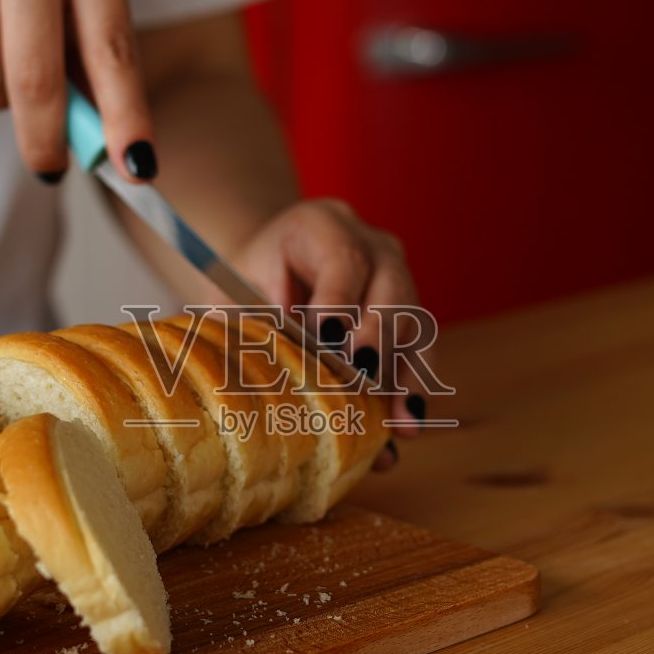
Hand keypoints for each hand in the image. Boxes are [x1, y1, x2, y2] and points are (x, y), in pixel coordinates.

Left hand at [235, 199, 433, 469]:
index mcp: (322, 226)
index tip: (328, 340)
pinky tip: (404, 427)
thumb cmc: (246, 282)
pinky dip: (410, 392)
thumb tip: (253, 375)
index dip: (339, 301)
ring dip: (408, 377)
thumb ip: (251, 322)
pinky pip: (418, 353)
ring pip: (415, 325)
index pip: (342, 259)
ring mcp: (398, 280)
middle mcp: (373, 247)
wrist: (268, 268)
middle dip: (380, 340)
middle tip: (365, 378)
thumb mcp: (234, 291)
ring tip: (402, 421)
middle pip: (392, 290)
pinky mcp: (408, 316)